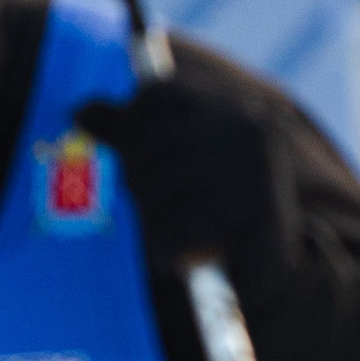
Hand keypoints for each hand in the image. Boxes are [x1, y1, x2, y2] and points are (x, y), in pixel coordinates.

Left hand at [76, 73, 272, 267]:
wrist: (279, 263)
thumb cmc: (221, 205)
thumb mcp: (183, 159)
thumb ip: (134, 132)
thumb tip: (80, 111)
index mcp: (237, 107)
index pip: (156, 97)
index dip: (129, 123)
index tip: (131, 150)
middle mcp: (248, 131)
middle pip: (150, 144)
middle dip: (137, 178)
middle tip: (150, 201)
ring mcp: (249, 173)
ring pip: (155, 189)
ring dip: (151, 218)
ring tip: (168, 230)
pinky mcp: (246, 219)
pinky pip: (172, 230)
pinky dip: (165, 249)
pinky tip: (175, 255)